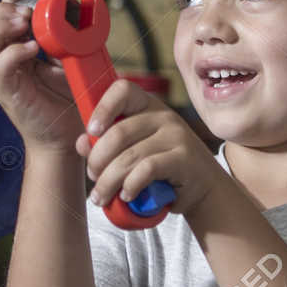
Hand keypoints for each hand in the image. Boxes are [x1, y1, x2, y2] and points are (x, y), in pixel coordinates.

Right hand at [0, 0, 80, 151]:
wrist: (71, 137)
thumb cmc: (68, 100)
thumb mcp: (67, 58)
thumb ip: (60, 35)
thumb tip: (68, 6)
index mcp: (12, 52)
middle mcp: (1, 64)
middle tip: (24, 13)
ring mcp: (1, 81)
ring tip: (23, 26)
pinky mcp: (8, 95)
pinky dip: (11, 54)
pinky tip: (32, 49)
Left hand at [81, 80, 228, 218]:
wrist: (204, 188)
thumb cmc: (164, 168)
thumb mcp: (135, 151)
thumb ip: (107, 144)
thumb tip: (82, 143)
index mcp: (149, 106)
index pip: (123, 90)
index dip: (103, 108)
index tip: (91, 130)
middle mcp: (164, 116)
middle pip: (118, 133)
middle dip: (98, 160)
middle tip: (93, 178)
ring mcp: (176, 136)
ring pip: (129, 156)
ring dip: (108, 181)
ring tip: (101, 196)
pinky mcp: (183, 158)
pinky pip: (147, 170)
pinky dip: (130, 185)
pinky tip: (126, 195)